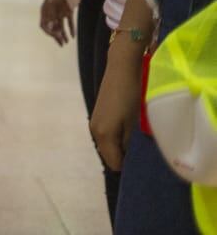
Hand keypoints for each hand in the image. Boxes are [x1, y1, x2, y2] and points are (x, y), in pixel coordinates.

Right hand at [38, 0, 74, 45]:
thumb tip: (49, 27)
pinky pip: (69, 21)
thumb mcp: (52, 3)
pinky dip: (71, 29)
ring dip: (63, 35)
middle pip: (52, 27)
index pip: (43, 26)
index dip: (48, 33)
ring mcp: (59, 11)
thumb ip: (50, 15)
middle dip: (56, 37)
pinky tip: (73, 36)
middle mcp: (51, 12)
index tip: (55, 36)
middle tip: (61, 44)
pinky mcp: (68, 10)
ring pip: (60, 26)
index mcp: (45, 11)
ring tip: (66, 42)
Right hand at [89, 52, 144, 170]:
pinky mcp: (97, 116)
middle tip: (141, 152)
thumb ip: (128, 144)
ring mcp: (94, 123)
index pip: (114, 163)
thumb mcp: (133, 123)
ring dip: (119, 147)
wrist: (121, 70)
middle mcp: (94, 131)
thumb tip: (127, 160)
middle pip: (108, 156)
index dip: (128, 166)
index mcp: (103, 135)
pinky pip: (106, 136)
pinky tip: (127, 130)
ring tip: (135, 141)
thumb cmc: (130, 97)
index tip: (141, 162)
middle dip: (122, 157)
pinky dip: (116, 138)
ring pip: (107, 146)